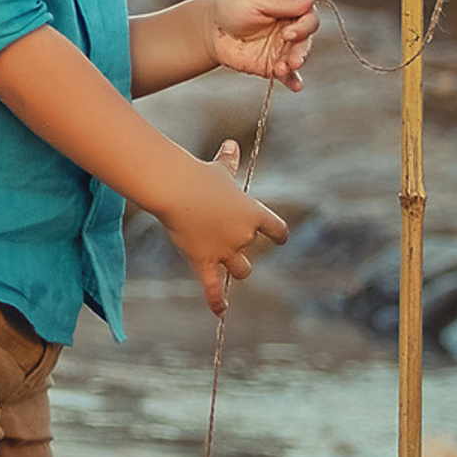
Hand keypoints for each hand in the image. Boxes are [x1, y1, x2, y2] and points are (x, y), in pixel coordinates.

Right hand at [158, 139, 286, 313]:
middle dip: (241, 252)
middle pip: (251, 254)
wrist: (178, 189)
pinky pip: (213, 288)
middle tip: (226, 242)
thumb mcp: (219, 169)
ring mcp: (225, 251)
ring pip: (240, 271)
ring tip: (227, 268)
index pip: (277, 230)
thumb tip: (231, 144)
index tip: (279, 238)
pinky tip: (220, 312)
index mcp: (253, 214)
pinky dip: (217, 302)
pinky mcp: (204, 261)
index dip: (277, 234)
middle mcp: (244, 235)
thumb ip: (228, 162)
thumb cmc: (199, 176)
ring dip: (235, 269)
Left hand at [206, 0, 317, 90]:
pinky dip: (293, 81)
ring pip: (297, 58)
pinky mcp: (273, 65)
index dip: (304, 27)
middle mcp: (292, 28)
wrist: (211, 29)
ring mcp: (283, 49)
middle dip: (301, 51)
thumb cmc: (233, 7)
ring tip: (282, 69)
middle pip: (306, 41)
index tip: (289, 34)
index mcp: (291, 8)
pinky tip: (296, 86)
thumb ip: (283, 2)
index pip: (309, 18)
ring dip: (294, 65)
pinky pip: (287, 75)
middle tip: (293, 60)